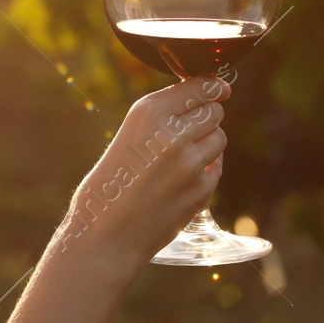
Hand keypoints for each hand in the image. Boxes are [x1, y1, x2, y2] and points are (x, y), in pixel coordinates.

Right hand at [53, 74, 231, 278]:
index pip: (199, 85)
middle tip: (192, 129)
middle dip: (208, 116)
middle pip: (214, 110)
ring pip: (219, 138)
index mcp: (149, 112)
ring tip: (182, 157)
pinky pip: (217, 167)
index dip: (212, 86)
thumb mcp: (127, 136)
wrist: (104, 236)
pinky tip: (183, 179)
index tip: (219, 87)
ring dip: (207, 142)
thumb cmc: (108, 186)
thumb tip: (200, 102)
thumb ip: (161, 119)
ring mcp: (191, 163)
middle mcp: (173, 133)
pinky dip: (206, 169)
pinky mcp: (201, 189)